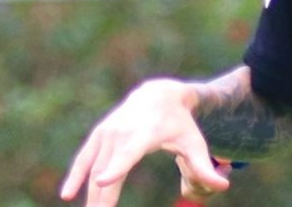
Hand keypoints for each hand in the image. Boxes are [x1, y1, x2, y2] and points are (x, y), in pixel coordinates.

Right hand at [60, 78, 230, 205]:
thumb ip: (204, 167)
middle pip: (108, 171)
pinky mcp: (98, 135)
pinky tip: (67, 194)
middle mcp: (122, 132)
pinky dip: (76, 176)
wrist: (158, 95)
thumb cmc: (180, 124)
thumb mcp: (195, 143)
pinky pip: (84, 159)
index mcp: (145, 134)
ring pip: (94, 170)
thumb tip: (224, 187)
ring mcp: (107, 133)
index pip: (129, 153)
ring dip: (91, 197)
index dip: (117, 168)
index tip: (104, 182)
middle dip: (102, 200)